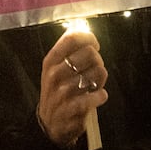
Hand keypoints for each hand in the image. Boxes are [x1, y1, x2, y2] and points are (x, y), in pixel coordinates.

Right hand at [36, 30, 108, 147]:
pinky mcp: (71, 110)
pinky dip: (101, 96)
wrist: (49, 124)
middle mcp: (54, 74)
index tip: (94, 46)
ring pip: (97, 73)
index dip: (89, 38)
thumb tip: (79, 25)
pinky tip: (98, 96)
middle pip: (90, 53)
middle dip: (98, 60)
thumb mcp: (56, 68)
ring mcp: (62, 92)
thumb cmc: (58, 90)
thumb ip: (67, 49)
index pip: (73, 38)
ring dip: (101, 79)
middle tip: (94, 70)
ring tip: (95, 85)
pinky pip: (95, 96)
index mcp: (51, 60)